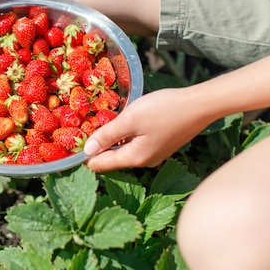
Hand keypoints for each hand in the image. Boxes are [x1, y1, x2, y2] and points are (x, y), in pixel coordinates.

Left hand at [84, 87, 209, 171]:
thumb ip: (107, 134)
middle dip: (97, 147)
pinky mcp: (162, 144)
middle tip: (81, 132)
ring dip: (111, 140)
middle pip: (113, 159)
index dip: (85, 156)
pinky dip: (125, 136)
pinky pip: (136, 144)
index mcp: (135, 158)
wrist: (199, 104)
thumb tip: (87, 151)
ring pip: (125, 150)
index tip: (70, 144)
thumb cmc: (163, 110)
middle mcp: (144, 161)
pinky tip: (121, 124)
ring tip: (97, 126)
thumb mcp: (130, 119)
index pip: (101, 165)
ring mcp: (155, 154)